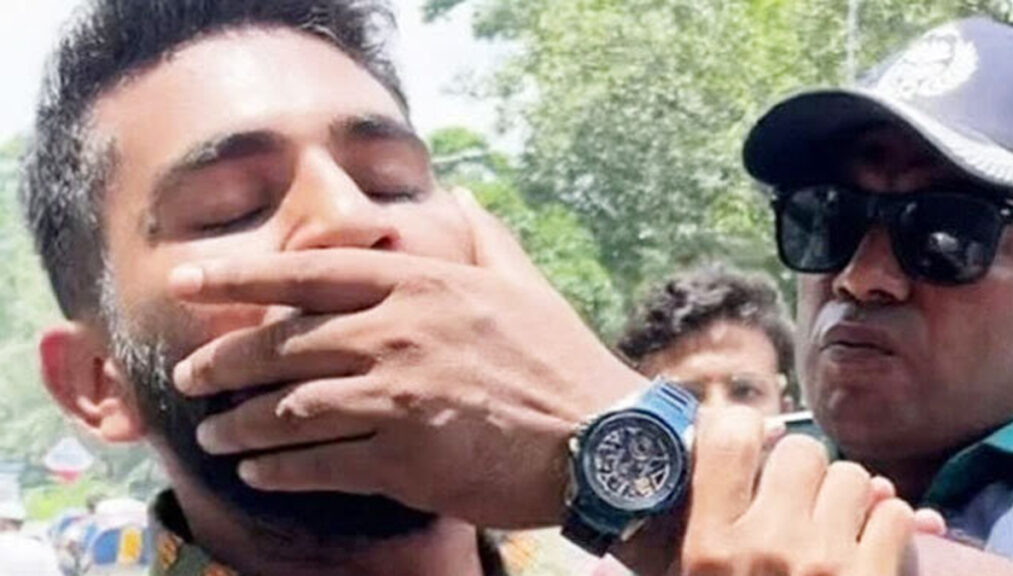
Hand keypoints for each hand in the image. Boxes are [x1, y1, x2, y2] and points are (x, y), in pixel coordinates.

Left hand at [169, 189, 645, 527]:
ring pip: (290, 408)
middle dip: (225, 362)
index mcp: (420, 284)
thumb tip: (461, 194)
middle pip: (284, 343)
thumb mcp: (524, 283)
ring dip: (241, 426)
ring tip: (212, 436)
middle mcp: (399, 332)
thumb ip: (484, 236)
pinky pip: (321, 463)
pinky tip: (260, 475)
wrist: (601, 439)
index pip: (311, 272)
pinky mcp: (405, 458)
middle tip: (189, 377)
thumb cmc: (560, 359)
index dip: (241, 275)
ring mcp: (399, 395)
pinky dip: (280, 470)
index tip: (187, 279)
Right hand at [676, 407, 920, 575]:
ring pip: (854, 477)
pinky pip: (893, 514)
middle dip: (805, 469)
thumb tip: (729, 443)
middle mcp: (763, 546)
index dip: (743, 427)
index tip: (754, 440)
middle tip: (801, 497)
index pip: (726, 440)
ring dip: (851, 497)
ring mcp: (821, 563)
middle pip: (799, 450)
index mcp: (708, 547)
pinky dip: (889, 526)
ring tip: (837, 525)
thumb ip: (697, 525)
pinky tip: (871, 546)